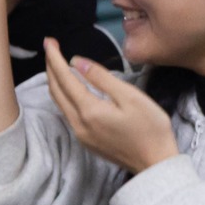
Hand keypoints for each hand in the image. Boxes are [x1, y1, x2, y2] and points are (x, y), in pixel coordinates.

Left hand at [42, 38, 178, 175]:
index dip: (55, 58)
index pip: (65, 79)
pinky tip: (70, 88)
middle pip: (56, 91)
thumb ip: (102, 78)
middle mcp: (78, 123)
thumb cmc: (150, 128)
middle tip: (50, 46)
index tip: (49, 41)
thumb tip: (77, 62)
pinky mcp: (86, 140)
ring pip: (59, 103)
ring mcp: (80, 134)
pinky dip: (63, 96)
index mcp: (89, 110)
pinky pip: (67, 113)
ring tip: (56, 64)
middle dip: (51, 67)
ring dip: (55, 81)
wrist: (155, 164)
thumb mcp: (131, 97)